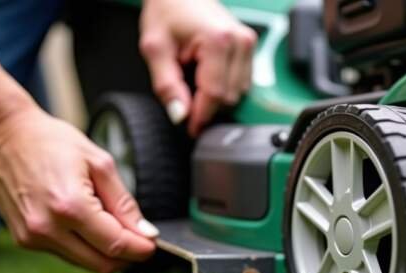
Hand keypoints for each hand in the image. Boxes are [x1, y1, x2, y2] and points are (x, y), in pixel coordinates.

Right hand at [0, 108, 158, 272]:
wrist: (3, 136)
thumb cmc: (50, 142)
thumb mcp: (99, 163)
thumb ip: (124, 203)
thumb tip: (145, 233)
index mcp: (70, 206)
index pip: (116, 245)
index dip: (141, 249)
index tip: (153, 244)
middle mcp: (48, 228)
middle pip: (102, 264)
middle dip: (126, 256)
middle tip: (138, 238)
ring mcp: (33, 237)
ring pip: (84, 263)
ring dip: (104, 251)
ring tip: (108, 222)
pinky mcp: (24, 240)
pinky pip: (65, 254)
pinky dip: (82, 245)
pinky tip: (84, 222)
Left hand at [139, 0, 257, 136]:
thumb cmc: (167, 11)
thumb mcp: (155, 49)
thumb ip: (166, 85)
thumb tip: (179, 115)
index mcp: (218, 41)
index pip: (214, 94)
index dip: (201, 116)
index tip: (190, 128)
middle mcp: (240, 42)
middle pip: (228, 97)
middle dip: (206, 105)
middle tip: (183, 96)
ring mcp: (248, 44)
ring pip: (238, 93)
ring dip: (216, 97)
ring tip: (194, 79)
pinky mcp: (250, 47)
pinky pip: (242, 82)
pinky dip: (224, 87)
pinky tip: (207, 75)